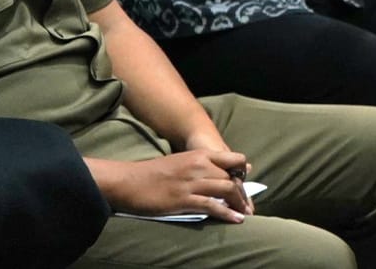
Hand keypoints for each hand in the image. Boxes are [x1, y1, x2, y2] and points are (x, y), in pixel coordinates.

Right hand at [92, 149, 253, 222]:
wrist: (127, 181)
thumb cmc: (152, 173)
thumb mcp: (181, 161)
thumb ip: (202, 164)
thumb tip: (217, 171)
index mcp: (199, 155)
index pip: (234, 159)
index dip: (243, 172)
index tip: (245, 183)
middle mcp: (200, 166)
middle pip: (232, 178)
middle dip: (243, 193)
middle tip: (248, 205)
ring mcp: (192, 183)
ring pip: (227, 190)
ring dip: (239, 203)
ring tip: (246, 214)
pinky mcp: (184, 199)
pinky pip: (213, 206)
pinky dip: (227, 213)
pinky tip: (236, 219)